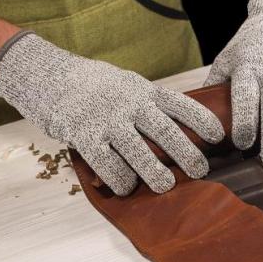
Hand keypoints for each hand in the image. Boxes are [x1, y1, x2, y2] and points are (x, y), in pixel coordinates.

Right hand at [0, 32, 223, 194]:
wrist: (45, 74)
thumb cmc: (90, 84)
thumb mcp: (123, 83)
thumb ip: (145, 101)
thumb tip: (174, 124)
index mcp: (142, 90)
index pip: (180, 104)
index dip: (201, 120)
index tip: (218, 136)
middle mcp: (129, 104)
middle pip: (166, 132)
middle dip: (187, 154)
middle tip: (200, 171)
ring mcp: (107, 120)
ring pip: (139, 153)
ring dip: (156, 174)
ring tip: (166, 186)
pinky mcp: (85, 136)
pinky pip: (109, 165)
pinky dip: (121, 180)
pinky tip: (126, 187)